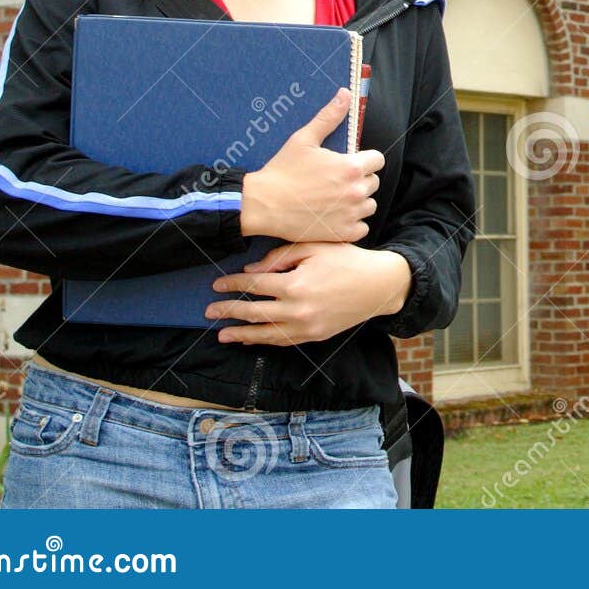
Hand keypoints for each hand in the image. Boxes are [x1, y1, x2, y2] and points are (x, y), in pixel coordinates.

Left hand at [206, 241, 411, 345]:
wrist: (379, 285)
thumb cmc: (346, 260)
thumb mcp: (314, 247)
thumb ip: (280, 257)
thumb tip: (251, 271)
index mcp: (295, 283)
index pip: (254, 284)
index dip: (232, 284)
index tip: (216, 284)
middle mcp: (297, 309)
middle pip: (253, 311)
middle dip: (229, 310)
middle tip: (209, 310)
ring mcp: (306, 326)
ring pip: (265, 333)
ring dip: (241, 334)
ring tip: (222, 334)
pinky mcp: (315, 335)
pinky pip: (283, 341)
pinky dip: (264, 341)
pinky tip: (251, 338)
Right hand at [239, 87, 385, 243]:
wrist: (262, 204)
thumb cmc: (282, 170)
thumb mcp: (304, 138)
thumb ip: (329, 116)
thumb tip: (345, 93)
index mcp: (351, 167)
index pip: (378, 160)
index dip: (365, 160)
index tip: (349, 163)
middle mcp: (356, 191)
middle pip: (373, 182)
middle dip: (360, 179)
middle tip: (336, 181)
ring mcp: (351, 214)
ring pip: (369, 205)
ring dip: (357, 202)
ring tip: (335, 198)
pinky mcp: (343, 233)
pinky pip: (362, 227)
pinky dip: (352, 223)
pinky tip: (335, 215)